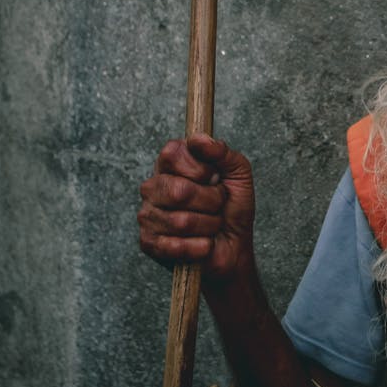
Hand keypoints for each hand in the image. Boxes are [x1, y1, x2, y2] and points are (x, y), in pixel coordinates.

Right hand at [137, 134, 255, 277]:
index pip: (172, 154)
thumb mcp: (238, 174)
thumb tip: (198, 139)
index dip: (201, 169)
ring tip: (211, 224)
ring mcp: (147, 215)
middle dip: (211, 202)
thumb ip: (222, 152)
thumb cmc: (233, 208)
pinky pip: (175, 246)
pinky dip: (200, 247)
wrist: (235, 245)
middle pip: (179, 191)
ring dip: (209, 226)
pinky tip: (203, 244)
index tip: (215, 178)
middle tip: (217, 205)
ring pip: (182, 222)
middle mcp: (153, 187)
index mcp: (170, 165)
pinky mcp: (148, 243)